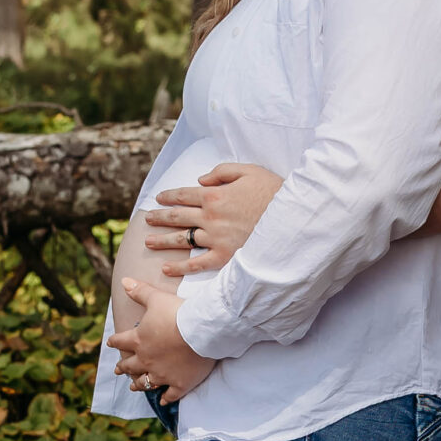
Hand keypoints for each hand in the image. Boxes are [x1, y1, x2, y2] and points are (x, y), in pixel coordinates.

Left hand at [108, 276, 215, 403]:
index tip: (110, 343)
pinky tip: (162, 401)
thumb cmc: (178, 312)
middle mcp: (147, 360)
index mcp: (139, 340)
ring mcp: (162, 374)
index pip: (120, 341)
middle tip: (117, 370)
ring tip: (133, 387)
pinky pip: (170, 395)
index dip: (114, 342)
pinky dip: (165, 399)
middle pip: (130, 366)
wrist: (201, 331)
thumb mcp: (156, 298)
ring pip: (145, 382)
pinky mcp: (179, 383)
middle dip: (122, 367)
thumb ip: (139, 291)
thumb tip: (123, 281)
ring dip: (138, 384)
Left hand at [142, 162, 285, 275]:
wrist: (293, 218)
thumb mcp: (249, 171)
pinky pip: (197, 264)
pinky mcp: (226, 256)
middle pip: (177, 216)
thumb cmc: (274, 192)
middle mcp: (210, 217)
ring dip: (162, 241)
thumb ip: (222, 171)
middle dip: (159, 217)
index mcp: (214, 195)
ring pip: (181, 240)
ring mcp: (216, 238)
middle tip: (147, 220)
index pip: (183, 195)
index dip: (168, 196)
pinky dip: (181, 267)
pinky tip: (167, 269)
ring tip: (148, 242)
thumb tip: (200, 180)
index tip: (159, 198)